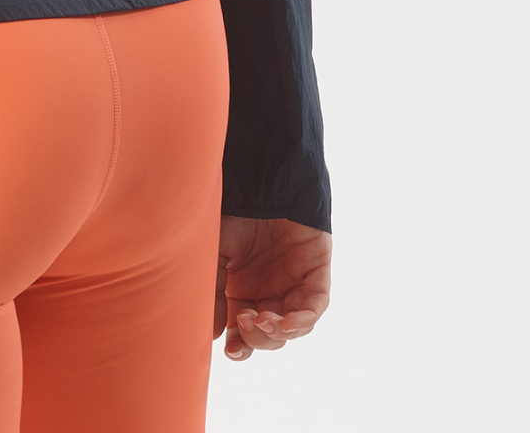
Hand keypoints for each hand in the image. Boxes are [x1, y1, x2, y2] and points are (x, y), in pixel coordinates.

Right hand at [214, 216, 331, 361]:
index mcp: (243, 290)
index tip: (230, 349)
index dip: (240, 346)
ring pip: (292, 326)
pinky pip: (315, 306)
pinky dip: (304, 319)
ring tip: (262, 320)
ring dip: (277, 332)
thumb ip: (213, 292)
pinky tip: (288, 322)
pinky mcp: (316, 273)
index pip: (244, 332)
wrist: (259, 180)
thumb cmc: (233, 212)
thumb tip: (213, 335)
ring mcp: (294, 283)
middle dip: (257, 337)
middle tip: (245, 320)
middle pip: (269, 334)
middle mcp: (269, 291)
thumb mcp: (214, 254)